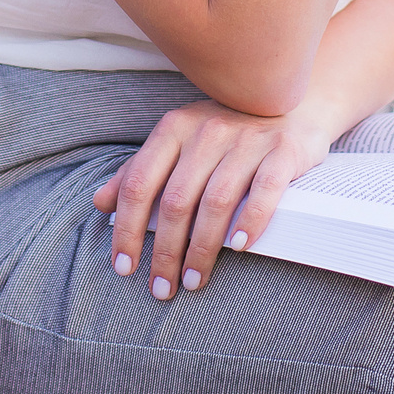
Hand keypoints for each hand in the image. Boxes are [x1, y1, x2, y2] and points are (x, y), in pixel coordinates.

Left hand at [93, 96, 340, 298]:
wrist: (293, 105)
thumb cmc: (226, 134)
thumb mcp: (179, 143)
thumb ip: (139, 170)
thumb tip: (100, 202)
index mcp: (175, 128)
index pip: (140, 183)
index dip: (127, 229)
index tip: (124, 267)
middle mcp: (207, 130)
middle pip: (176, 200)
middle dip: (165, 251)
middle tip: (161, 288)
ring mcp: (247, 140)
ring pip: (215, 201)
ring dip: (202, 249)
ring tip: (193, 281)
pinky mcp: (283, 151)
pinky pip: (264, 190)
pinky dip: (250, 220)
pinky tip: (239, 248)